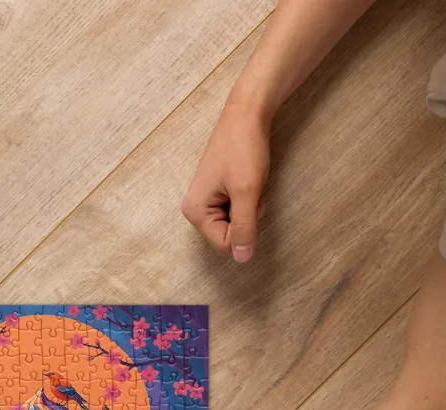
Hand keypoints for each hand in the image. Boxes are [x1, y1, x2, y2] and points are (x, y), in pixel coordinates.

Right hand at [180, 99, 269, 262]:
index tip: (248, 199)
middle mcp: (195, 210)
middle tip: (250, 189)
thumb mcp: (247, 192)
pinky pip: (236, 210)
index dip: (245, 229)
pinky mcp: (216, 193)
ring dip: (249, 207)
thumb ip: (244, 228)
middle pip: (229, 235)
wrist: (247, 114)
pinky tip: (246, 180)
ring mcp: (205, 201)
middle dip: (247, 217)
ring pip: (235, 223)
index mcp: (195, 212)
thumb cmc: (244, 149)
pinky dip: (247, 199)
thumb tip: (242, 260)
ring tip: (249, 182)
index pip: (225, 244)